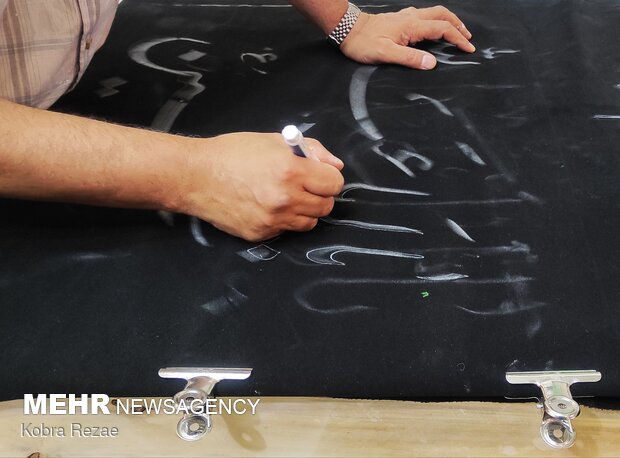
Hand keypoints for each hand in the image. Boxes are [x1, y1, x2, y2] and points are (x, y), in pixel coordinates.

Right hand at [180, 132, 344, 241]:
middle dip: (320, 194)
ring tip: (285, 196)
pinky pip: (286, 230)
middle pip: (326, 206)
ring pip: (310, 222)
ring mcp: (273, 219)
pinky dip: (283, 220)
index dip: (329, 177)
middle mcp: (285, 198)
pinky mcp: (261, 233)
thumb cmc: (232, 154)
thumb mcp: (274, 140)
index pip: (334, 183)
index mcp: (290, 170)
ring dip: (304, 210)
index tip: (320, 175)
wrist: (195, 176)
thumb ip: (311, 151)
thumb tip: (335, 165)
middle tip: (304, 185)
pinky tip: (267, 205)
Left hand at [340, 5, 474, 69]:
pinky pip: (424, 16)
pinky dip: (436, 21)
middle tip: (468, 38)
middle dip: (458, 25)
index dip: (458, 38)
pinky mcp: (399, 19)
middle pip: (442, 15)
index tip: (468, 48)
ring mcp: (405, 16)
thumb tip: (431, 63)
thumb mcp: (385, 54)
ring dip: (448, 21)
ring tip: (457, 32)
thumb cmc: (363, 43)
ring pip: (434, 13)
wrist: (348, 30)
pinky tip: (433, 28)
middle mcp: (411, 18)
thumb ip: (409, 58)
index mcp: (412, 26)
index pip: (442, 29)